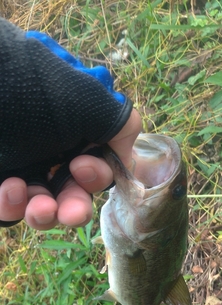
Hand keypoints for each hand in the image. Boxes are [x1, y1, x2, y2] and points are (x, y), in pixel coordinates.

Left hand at [0, 109, 140, 229]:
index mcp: (74, 133)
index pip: (96, 169)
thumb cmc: (30, 90)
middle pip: (70, 196)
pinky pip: (7, 209)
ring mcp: (18, 168)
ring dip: (44, 214)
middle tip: (70, 212)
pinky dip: (11, 207)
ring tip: (38, 207)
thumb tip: (128, 157)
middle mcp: (48, 153)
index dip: (97, 176)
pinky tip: (10, 190)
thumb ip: (120, 125)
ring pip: (39, 209)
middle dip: (74, 209)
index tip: (84, 166)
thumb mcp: (86, 99)